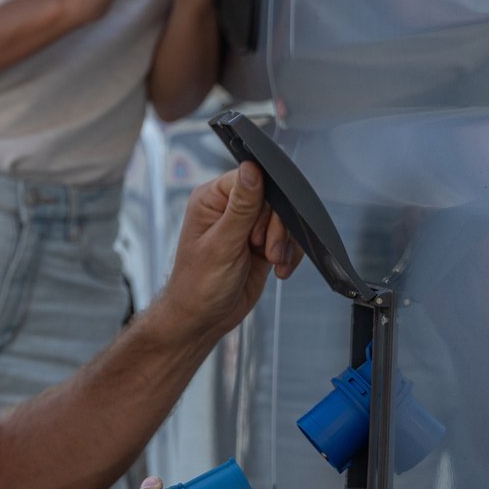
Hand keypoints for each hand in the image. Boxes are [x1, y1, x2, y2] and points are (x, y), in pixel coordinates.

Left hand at [158, 164, 300, 341]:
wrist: (203, 320)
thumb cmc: (199, 285)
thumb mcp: (222, 245)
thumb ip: (241, 207)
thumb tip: (252, 169)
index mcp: (211, 199)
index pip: (249, 180)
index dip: (262, 204)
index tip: (256, 232)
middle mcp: (229, 209)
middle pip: (271, 199)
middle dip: (275, 228)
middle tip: (265, 250)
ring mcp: (247, 227)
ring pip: (283, 219)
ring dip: (284, 243)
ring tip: (272, 261)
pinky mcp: (261, 245)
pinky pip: (287, 239)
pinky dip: (289, 254)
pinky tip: (280, 269)